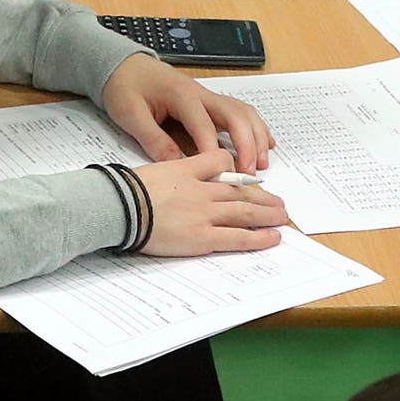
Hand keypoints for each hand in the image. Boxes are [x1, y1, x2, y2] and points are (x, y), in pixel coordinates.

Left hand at [101, 52, 276, 171]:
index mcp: (181, 96)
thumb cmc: (126, 87)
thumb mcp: (130, 114)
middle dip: (246, 144)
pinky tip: (266, 143)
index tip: (220, 172)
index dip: (212, 149)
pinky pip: (240, 112)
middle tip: (248, 171)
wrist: (124, 64)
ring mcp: (208, 96)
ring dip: (256, 137)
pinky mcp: (209, 101)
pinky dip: (256, 128)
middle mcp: (201, 94)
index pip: (203, 125)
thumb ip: (153, 139)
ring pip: (243, 113)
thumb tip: (176, 164)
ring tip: (262, 162)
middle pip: (235, 115)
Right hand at [126, 148, 290, 255]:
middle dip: (262, 197)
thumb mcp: (153, 168)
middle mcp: (202, 190)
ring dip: (267, 215)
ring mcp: (204, 213)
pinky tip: (272, 238)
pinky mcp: (201, 237)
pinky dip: (257, 238)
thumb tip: (176, 177)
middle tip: (278, 203)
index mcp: (188, 169)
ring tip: (282, 217)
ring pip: (245, 211)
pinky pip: (236, 237)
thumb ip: (172, 169)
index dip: (235, 170)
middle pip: (240, 190)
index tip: (245, 178)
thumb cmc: (126, 190)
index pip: (220, 161)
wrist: (118, 207)